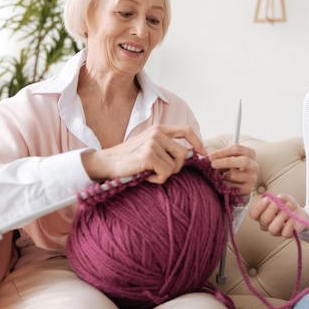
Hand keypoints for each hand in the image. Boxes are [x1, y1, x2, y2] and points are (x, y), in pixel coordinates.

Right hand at [82, 124, 206, 183]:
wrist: (106, 163)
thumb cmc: (129, 159)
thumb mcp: (149, 146)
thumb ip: (166, 146)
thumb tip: (189, 154)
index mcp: (159, 129)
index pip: (186, 130)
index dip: (197, 142)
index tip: (202, 153)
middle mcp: (157, 133)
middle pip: (184, 153)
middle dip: (177, 167)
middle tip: (161, 172)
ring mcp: (153, 143)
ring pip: (175, 165)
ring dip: (165, 174)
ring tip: (150, 173)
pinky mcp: (148, 155)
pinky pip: (166, 173)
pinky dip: (158, 179)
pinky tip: (146, 176)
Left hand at [207, 143, 257, 196]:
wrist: (237, 183)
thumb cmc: (230, 167)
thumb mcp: (226, 158)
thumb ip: (219, 156)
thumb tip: (205, 158)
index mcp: (249, 153)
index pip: (237, 149)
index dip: (221, 152)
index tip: (209, 157)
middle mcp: (253, 165)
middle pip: (243, 161)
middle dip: (226, 162)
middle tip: (212, 164)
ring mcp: (252, 178)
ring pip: (234, 175)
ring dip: (222, 175)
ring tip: (218, 176)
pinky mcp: (247, 189)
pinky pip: (232, 187)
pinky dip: (224, 185)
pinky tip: (222, 183)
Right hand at [248, 194, 308, 237]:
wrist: (299, 211)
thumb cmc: (287, 204)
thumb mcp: (280, 196)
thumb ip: (273, 197)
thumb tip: (269, 198)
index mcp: (261, 214)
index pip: (253, 214)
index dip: (258, 207)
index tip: (267, 199)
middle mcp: (266, 224)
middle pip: (263, 220)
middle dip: (272, 208)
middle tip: (280, 200)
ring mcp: (276, 231)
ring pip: (273, 229)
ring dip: (281, 216)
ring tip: (288, 206)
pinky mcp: (286, 234)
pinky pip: (285, 233)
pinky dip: (290, 224)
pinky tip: (293, 217)